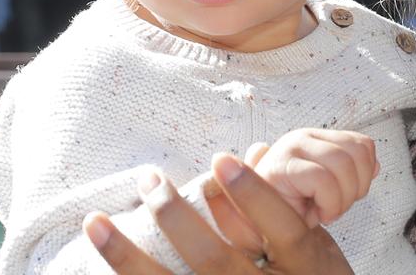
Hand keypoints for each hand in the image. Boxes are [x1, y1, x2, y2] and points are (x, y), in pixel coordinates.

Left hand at [84, 153, 353, 273]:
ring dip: (127, 256)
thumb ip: (290, 211)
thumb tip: (255, 151)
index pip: (280, 227)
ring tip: (96, 223)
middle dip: (176, 217)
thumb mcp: (319, 252)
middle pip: (215, 260)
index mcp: (305, 268)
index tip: (222, 158)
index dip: (252, 194)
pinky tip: (101, 255)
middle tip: (149, 180)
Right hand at [252, 129, 379, 227]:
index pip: (363, 144)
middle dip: (356, 187)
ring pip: (343, 164)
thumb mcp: (331, 189)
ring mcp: (288, 148)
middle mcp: (302, 137)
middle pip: (357, 152)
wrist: (261, 232)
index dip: (366, 174)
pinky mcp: (279, 166)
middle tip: (337, 206)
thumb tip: (376, 165)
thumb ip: (352, 173)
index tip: (348, 195)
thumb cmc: (294, 211)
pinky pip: (323, 180)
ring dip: (342, 198)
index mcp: (317, 138)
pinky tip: (317, 215)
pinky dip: (329, 204)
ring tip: (326, 210)